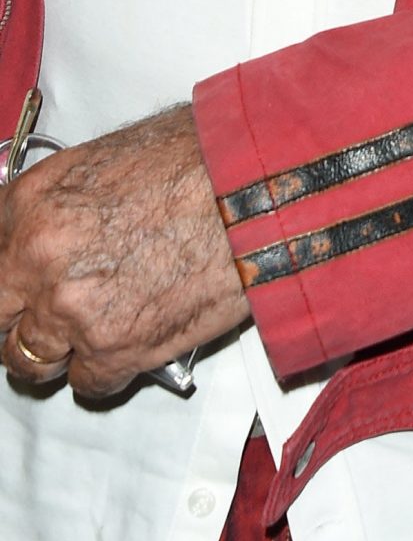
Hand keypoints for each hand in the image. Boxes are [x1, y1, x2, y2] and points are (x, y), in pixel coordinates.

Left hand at [0, 105, 249, 398]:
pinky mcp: (116, 350)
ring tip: (94, 327)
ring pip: (28, 359)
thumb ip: (61, 203)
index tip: (18, 286)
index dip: (7, 275)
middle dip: (19, 316)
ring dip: (56, 348)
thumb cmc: (204, 159)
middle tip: (46, 312)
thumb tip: (46, 226)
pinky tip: (133, 336)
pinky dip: (107, 368)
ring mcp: (72, 310)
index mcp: (32, 205)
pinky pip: (86, 383)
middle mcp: (39, 260)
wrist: (260, 188)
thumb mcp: (108, 158)